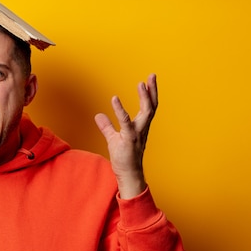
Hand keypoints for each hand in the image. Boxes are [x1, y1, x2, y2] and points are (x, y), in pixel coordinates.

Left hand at [94, 74, 158, 198]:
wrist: (127, 174)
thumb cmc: (123, 157)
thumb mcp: (113, 139)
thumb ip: (106, 126)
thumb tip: (98, 115)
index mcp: (141, 127)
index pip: (149, 107)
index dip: (150, 94)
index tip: (149, 80)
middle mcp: (142, 129)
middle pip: (151, 106)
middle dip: (152, 91)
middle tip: (152, 75)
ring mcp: (137, 134)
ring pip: (145, 113)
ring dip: (144, 98)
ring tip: (141, 84)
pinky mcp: (128, 140)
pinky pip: (125, 123)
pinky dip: (120, 110)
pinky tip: (114, 99)